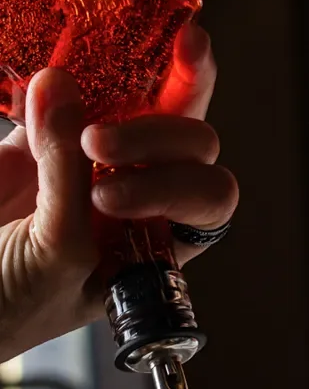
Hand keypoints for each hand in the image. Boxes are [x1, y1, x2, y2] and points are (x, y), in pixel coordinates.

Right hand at [0, 23, 236, 362]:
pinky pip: (68, 92)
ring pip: (142, 104)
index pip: (208, 197)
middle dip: (155, 136)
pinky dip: (59, 80)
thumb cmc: (10, 308)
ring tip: (58, 95)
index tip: (114, 195)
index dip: (184, 183)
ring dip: (123, 86)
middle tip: (95, 143)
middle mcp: (142, 196)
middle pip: (189, 143)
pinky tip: (43, 81)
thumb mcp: (55, 259)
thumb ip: (65, 179)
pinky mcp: (42, 136)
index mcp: (161, 241)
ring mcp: (94, 162)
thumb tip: (60, 88)